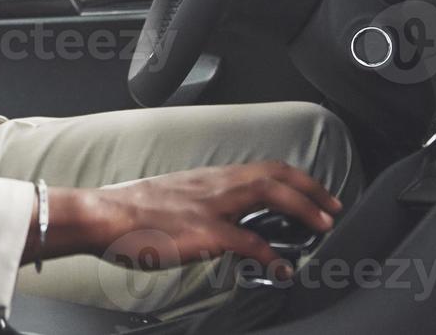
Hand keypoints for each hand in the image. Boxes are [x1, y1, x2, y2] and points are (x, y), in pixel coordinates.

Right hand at [23, 161, 341, 277]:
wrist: (101, 215)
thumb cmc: (130, 212)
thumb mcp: (173, 200)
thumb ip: (201, 206)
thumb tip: (221, 222)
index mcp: (208, 177)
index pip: (262, 168)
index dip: (295, 178)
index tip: (314, 191)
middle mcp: (215, 184)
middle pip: (275, 174)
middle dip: (311, 189)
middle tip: (333, 206)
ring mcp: (211, 207)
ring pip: (270, 194)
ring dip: (303, 208)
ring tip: (324, 224)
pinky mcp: (204, 233)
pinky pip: (249, 242)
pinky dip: (273, 254)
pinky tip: (284, 267)